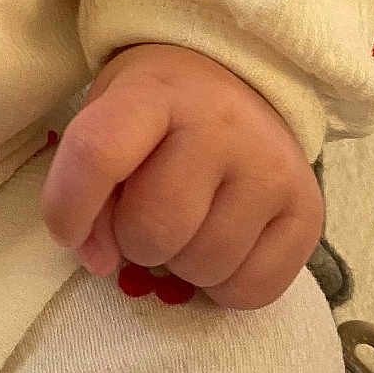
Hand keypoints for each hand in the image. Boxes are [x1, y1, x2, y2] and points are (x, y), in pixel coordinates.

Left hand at [38, 42, 324, 309]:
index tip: (65, 230)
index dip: (68, 205)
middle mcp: (222, 125)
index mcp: (155, 93)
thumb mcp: (107, 119)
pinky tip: (219, 246)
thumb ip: (88, 187)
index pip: (99, 152)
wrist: (238, 82)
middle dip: (133, 241)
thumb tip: (100, 262)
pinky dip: (222, 287)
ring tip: (186, 224)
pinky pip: (251, 290)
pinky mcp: (308, 211)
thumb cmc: (156, 110)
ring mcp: (272, 168)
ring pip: (204, 266)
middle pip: (156, 226)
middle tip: (142, 219)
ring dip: (178, 264)